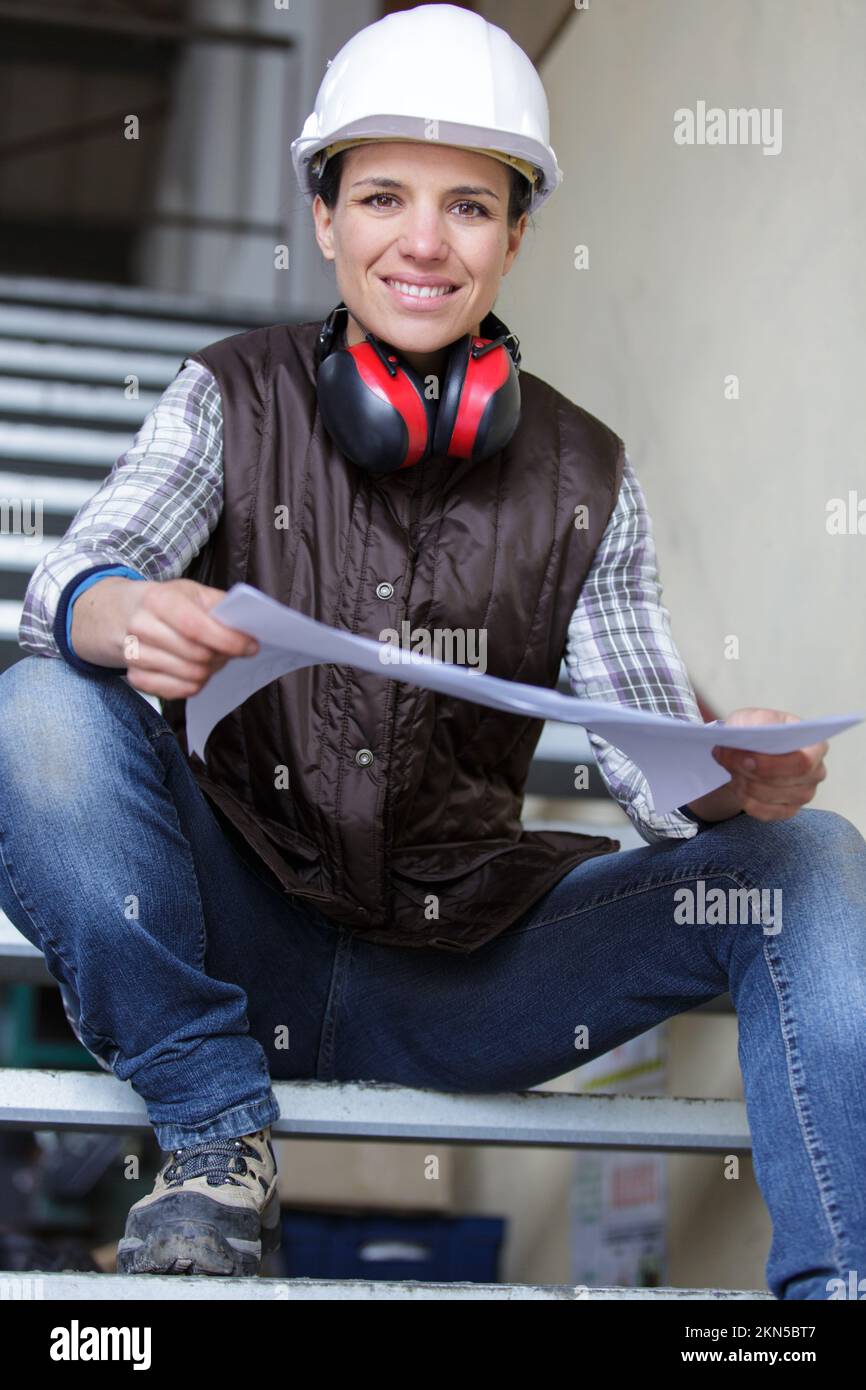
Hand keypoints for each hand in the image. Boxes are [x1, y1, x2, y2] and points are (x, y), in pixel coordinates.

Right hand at [122, 579, 258, 700]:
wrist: (123, 613)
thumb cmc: (167, 603)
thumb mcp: (193, 592)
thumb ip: (221, 606)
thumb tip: (248, 627)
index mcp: (158, 600)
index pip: (195, 628)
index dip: (228, 640)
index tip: (250, 646)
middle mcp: (141, 628)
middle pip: (197, 656)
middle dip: (222, 656)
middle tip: (229, 650)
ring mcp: (135, 655)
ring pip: (191, 676)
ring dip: (210, 670)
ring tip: (210, 657)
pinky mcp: (136, 678)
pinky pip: (180, 691)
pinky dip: (195, 684)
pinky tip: (194, 668)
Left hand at [710, 707, 827, 822]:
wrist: (751, 748)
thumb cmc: (759, 730)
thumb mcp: (753, 717)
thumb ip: (751, 727)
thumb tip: (741, 746)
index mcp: (815, 745)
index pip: (804, 761)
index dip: (773, 764)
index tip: (746, 759)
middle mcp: (815, 772)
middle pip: (784, 781)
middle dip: (751, 772)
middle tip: (727, 759)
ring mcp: (804, 794)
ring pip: (770, 797)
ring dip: (745, 783)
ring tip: (731, 768)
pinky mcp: (788, 810)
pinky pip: (764, 812)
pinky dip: (745, 799)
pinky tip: (738, 783)